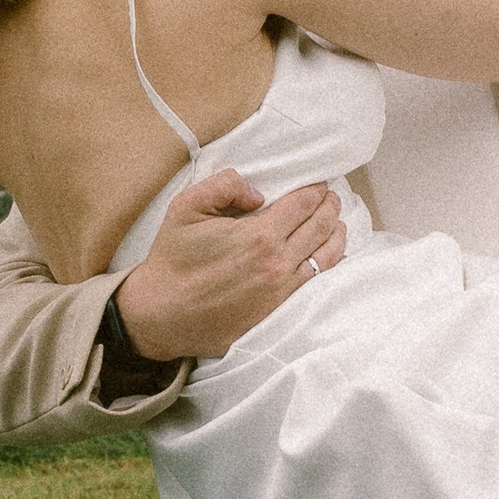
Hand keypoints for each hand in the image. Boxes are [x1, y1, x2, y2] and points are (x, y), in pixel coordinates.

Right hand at [110, 167, 348, 366]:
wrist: (161, 314)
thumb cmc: (172, 259)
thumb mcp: (186, 207)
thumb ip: (224, 186)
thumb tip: (258, 192)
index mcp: (259, 235)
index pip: (303, 204)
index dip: (315, 190)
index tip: (319, 184)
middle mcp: (277, 263)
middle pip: (321, 227)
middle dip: (330, 207)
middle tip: (332, 198)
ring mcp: (281, 292)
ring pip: (326, 257)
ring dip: (337, 234)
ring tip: (337, 223)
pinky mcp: (278, 312)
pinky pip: (316, 284)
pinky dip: (329, 265)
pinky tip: (330, 256)